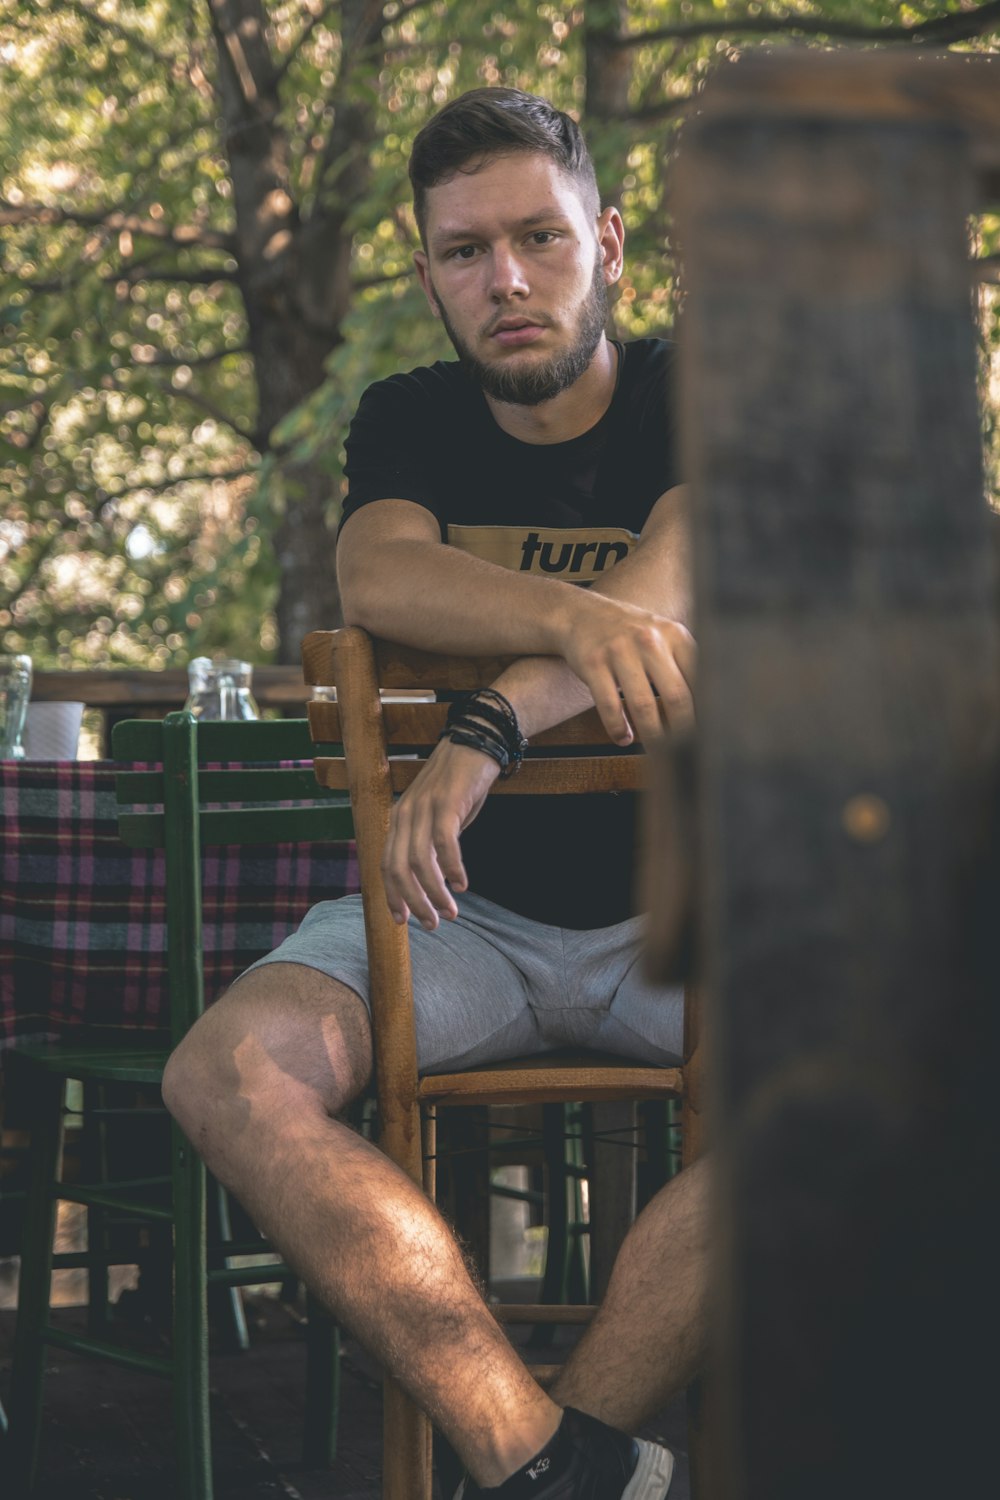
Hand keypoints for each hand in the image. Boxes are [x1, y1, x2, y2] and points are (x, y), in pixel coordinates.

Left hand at [382, 738, 499, 930]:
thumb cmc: (460, 784)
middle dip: (414, 902)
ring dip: (436, 893)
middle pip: (399, 870)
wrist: (477, 741)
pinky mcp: (447, 802)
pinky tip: (462, 884)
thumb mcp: (439, 816)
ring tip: (451, 912)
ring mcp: (425, 807)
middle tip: (433, 924)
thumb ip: (431, 844)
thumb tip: (436, 880)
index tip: (402, 921)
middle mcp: (405, 814)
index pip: (387, 865)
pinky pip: (445, 842)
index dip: (392, 896)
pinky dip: (452, 868)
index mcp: (399, 819)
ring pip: (422, 862)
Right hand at [557, 592, 695, 745]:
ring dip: (652, 736)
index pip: (701, 678)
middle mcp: (649, 640)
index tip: (709, 733)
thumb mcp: (662, 636)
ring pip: (643, 706)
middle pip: (677, 697)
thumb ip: (684, 664)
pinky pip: (609, 705)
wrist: (582, 614)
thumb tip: (710, 709)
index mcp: (675, 634)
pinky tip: (624, 738)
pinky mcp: (594, 663)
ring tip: (656, 751)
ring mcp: (620, 651)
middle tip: (684, 750)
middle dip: (683, 731)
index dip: (707, 710)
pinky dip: (618, 728)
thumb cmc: (629, 633)